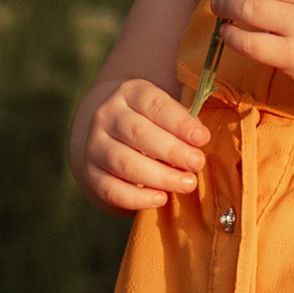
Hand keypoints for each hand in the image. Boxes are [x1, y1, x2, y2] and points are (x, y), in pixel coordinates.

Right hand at [77, 75, 208, 212]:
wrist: (111, 138)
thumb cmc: (153, 125)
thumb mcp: (166, 113)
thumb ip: (183, 123)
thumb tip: (200, 139)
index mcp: (130, 93)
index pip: (154, 104)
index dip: (179, 122)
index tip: (202, 138)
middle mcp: (107, 115)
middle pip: (138, 132)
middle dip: (172, 150)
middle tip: (197, 164)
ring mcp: (95, 145)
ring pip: (124, 162)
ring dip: (160, 176)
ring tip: (187, 184)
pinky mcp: (90, 174)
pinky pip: (110, 189)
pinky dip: (137, 198)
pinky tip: (161, 199)